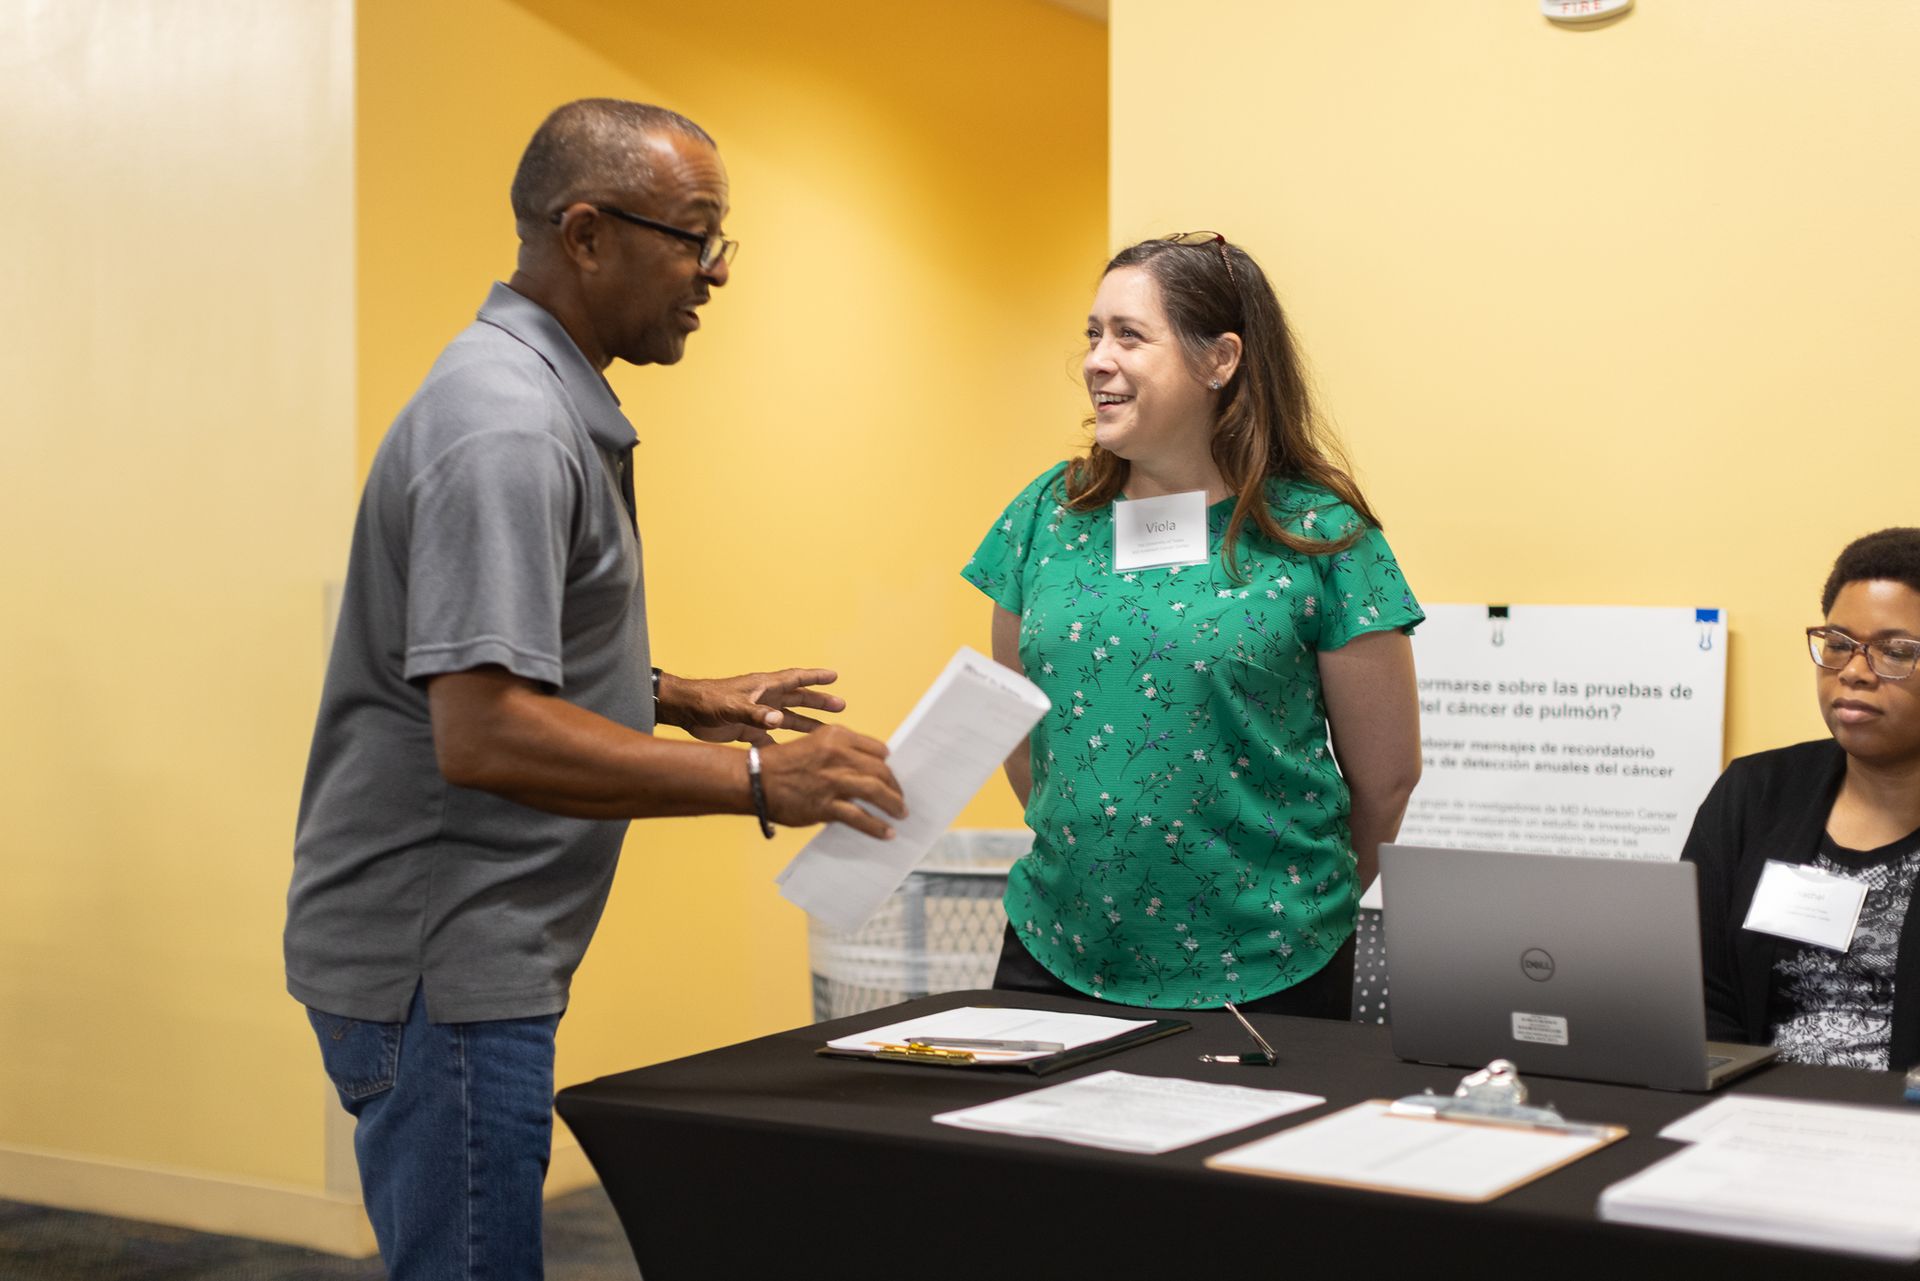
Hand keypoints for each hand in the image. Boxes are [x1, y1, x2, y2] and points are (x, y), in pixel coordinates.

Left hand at [661, 667, 846, 745]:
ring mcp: (757, 714)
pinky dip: (782, 744)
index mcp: (764, 687)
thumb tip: (779, 721)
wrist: (684, 712)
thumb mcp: (732, 707)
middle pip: (797, 699)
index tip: (834, 676)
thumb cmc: (706, 701)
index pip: (795, 679)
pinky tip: (794, 753)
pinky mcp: (747, 729)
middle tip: (840, 706)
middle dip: (818, 702)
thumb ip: (755, 714)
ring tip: (826, 731)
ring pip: (788, 719)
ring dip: (806, 724)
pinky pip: (770, 737)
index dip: (815, 677)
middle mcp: (764, 699)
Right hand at [759, 726, 907, 839]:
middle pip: (881, 771)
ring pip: (876, 792)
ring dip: (893, 804)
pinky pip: (860, 817)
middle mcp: (838, 755)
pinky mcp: (826, 805)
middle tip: (900, 797)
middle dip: (895, 786)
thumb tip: (864, 770)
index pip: (877, 749)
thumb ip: (839, 752)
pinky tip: (887, 832)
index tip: (892, 773)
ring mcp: (833, 781)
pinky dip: (877, 826)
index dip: (887, 763)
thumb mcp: (813, 743)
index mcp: (836, 736)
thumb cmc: (782, 763)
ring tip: (901, 813)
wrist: (755, 779)